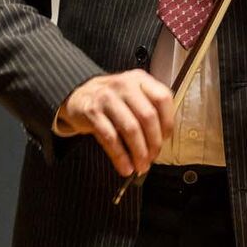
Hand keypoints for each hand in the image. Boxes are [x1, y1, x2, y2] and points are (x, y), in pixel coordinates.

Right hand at [56, 70, 175, 177]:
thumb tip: (162, 141)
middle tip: (153, 158)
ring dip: (139, 152)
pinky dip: (120, 157)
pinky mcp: (92, 112)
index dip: (167, 122)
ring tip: (141, 166)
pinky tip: (125, 167)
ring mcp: (107, 97)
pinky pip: (110, 138)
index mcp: (140, 79)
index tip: (165, 139)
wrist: (79, 97)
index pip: (163, 99)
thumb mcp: (132, 94)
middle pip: (148, 117)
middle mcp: (124, 85)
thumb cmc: (112, 100)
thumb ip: (150, 109)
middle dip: (154, 143)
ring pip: (131, 129)